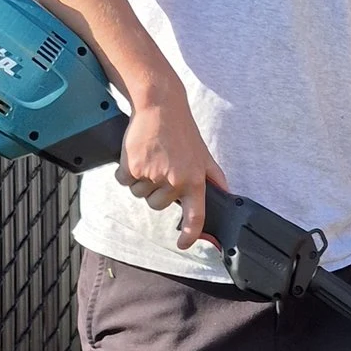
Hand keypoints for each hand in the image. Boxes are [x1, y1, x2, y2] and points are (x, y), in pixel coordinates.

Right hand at [117, 85, 224, 249]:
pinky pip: (124, 182)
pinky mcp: (133, 168)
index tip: (183, 243)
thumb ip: (214, 176)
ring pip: (140, 194)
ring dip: (140, 180)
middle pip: (157, 205)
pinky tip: (135, 154)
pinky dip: (125, 171)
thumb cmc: (181, 130)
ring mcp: (153, 175)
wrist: (160, 106)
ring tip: (150, 157)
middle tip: (159, 166)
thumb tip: (225, 192)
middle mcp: (175, 181)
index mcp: (194, 180)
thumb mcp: (203, 153)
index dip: (190, 234)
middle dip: (155, 191)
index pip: (195, 216)